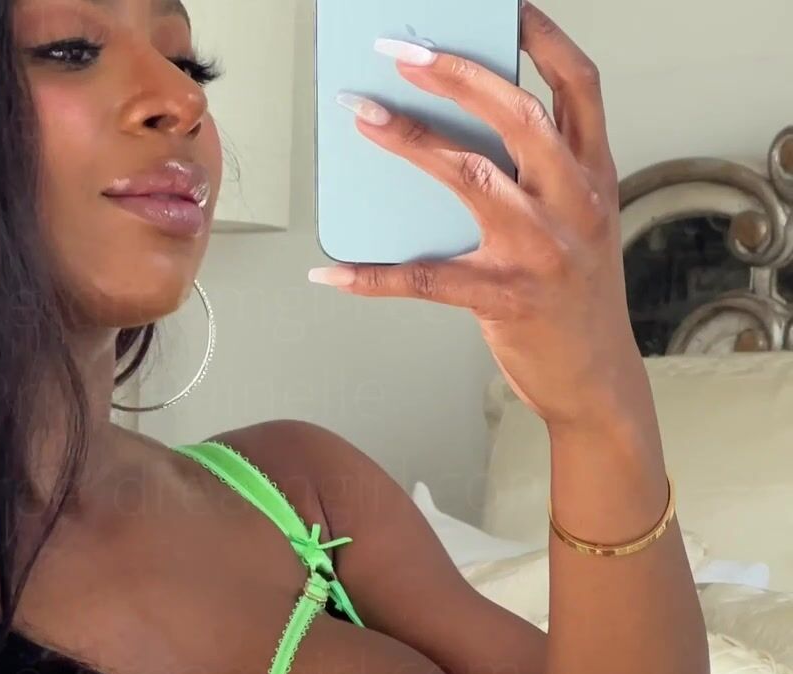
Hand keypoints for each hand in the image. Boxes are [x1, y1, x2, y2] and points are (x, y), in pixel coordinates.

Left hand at [310, 4, 647, 429]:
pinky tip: (334, 272)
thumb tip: (458, 124)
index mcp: (594, 173)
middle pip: (517, 115)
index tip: (504, 6)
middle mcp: (573, 202)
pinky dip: (375, 276)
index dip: (541, 36)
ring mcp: (541, 251)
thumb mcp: (580, 220)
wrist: (596, 379)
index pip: (578, 83)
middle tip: (400, 52)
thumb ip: (540, 171)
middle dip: (456, 74)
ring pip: (471, 179)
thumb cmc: (577, 295)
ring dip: (411, 141)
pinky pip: (429, 280)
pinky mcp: (506, 300)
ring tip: (363, 116)